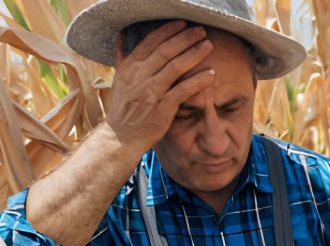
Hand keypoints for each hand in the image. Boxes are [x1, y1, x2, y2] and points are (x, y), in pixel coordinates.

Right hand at [106, 21, 214, 152]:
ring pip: (176, 67)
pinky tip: (211, 74)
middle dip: (185, 38)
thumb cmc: (122, 110)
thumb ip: (122, 58)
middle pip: (166, 50)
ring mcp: (151, 92)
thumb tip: (121, 37)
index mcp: (130, 67)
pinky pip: (184, 90)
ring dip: (194, 54)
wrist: (120, 138)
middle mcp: (140, 76)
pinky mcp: (163, 108)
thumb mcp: (118, 80)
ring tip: (208, 45)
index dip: (167, 31)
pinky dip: (198, 81)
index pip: (150, 42)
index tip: (182, 24)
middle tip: (201, 30)